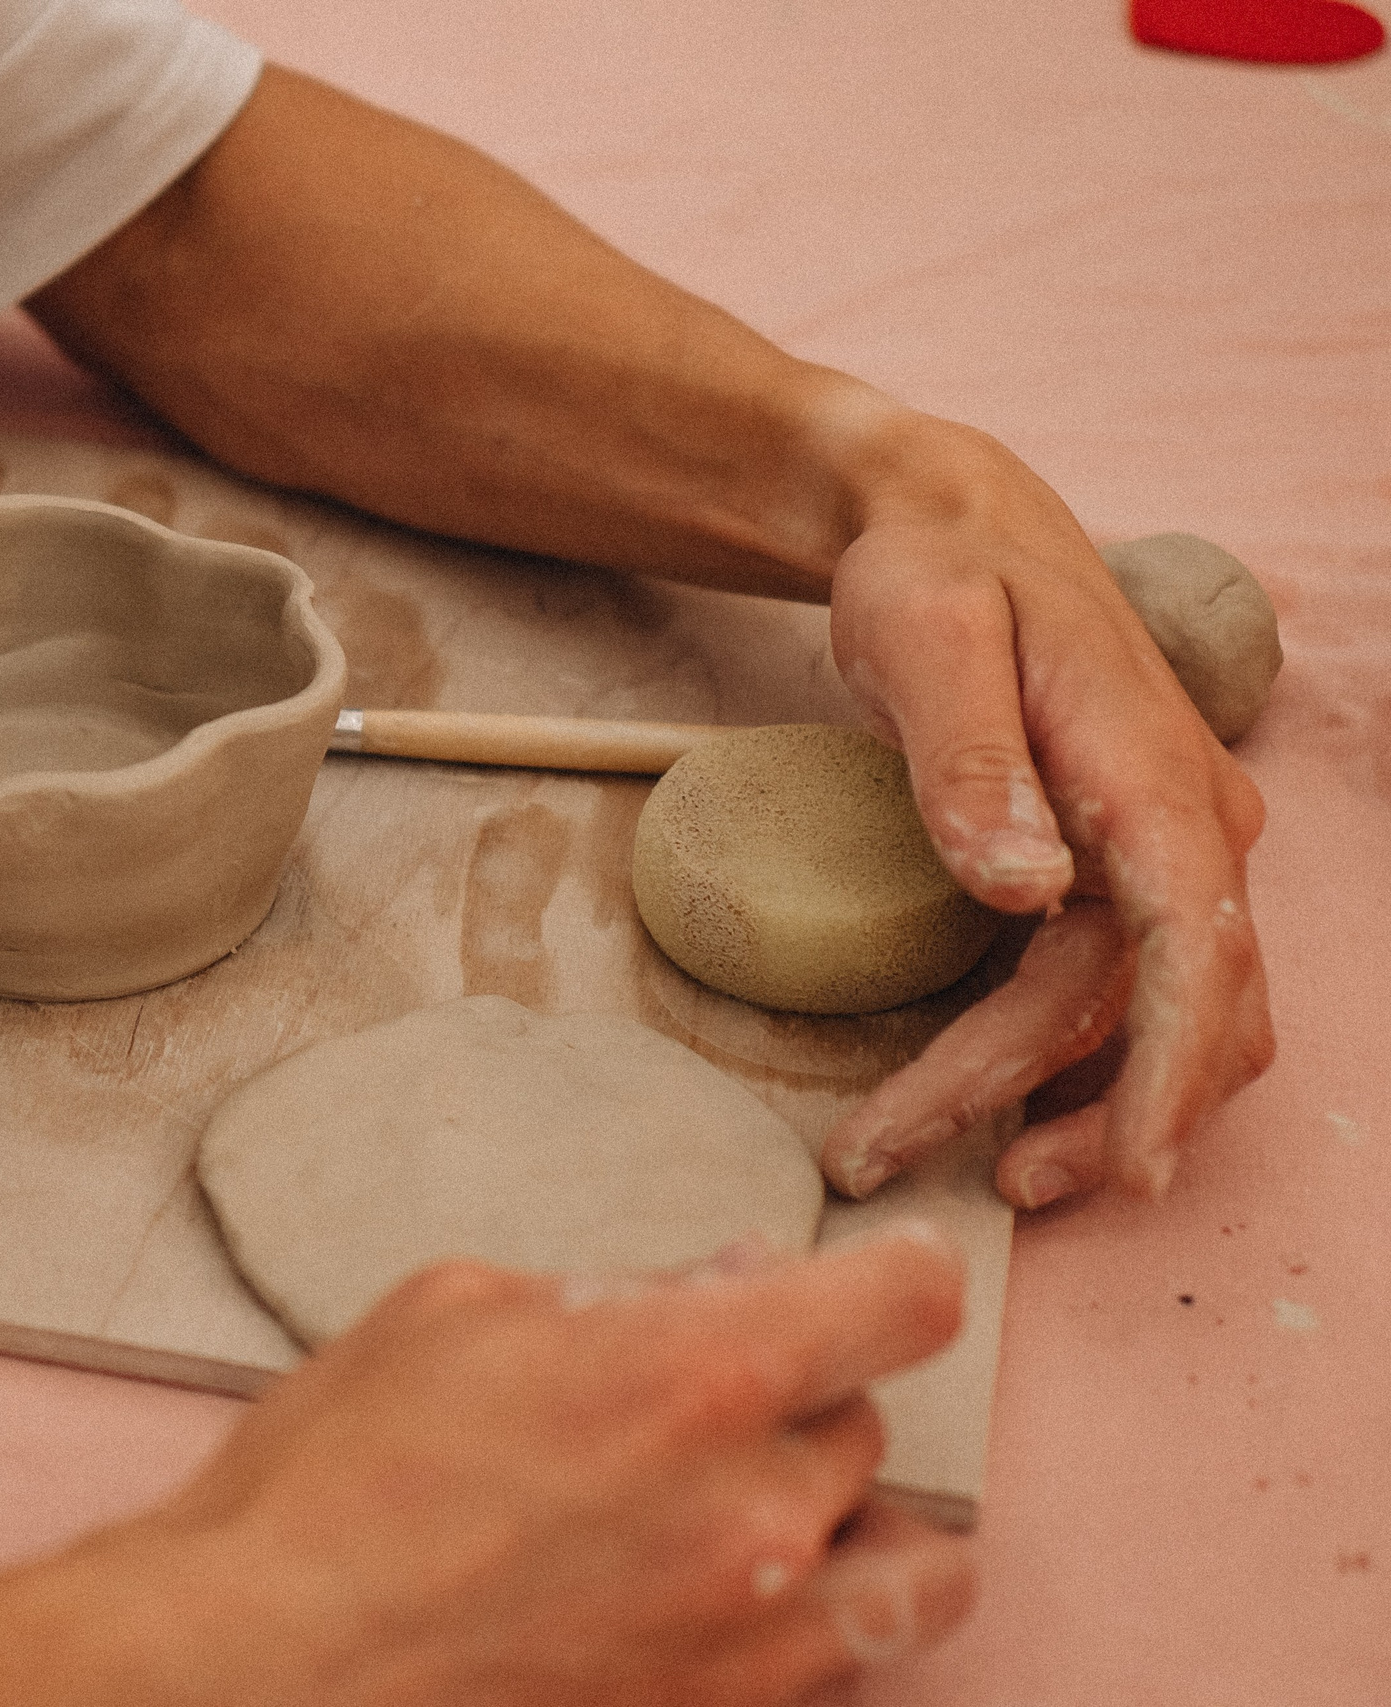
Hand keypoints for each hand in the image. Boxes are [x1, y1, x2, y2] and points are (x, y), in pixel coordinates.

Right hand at [109, 1231, 969, 1706]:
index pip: (904, 1302)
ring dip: (852, 1525)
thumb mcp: (455, 1313)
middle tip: (696, 1400)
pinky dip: (813, 1625)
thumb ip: (612, 1292)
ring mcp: (751, 1644)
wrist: (261, 1663)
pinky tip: (722, 1594)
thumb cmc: (331, 1484)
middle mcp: (755, 1515)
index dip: (899, 1270)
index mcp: (695, 1375)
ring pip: (903, 1567)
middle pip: (871, 1427)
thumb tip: (722, 1285)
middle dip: (797, 1398)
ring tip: (759, 1508)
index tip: (883, 1271)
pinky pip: (839, 1669)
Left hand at [814, 409, 1273, 1208]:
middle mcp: (1189, 824)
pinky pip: (1132, 992)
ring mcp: (1168, 850)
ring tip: (961, 1165)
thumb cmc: (934, 572)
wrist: (951, 523)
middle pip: (1159, 1007)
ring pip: (1160, 1018)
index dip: (1163, 1070)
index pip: (1195, 949)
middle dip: (1055, 1106)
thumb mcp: (927, 638)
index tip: (1123, 1164)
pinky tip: (1004, 1105)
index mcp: (1153, 775)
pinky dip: (1082, 1063)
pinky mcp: (1128, 867)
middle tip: (886, 1152)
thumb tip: (1023, 889)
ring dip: (1076, 1105)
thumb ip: (971, 762)